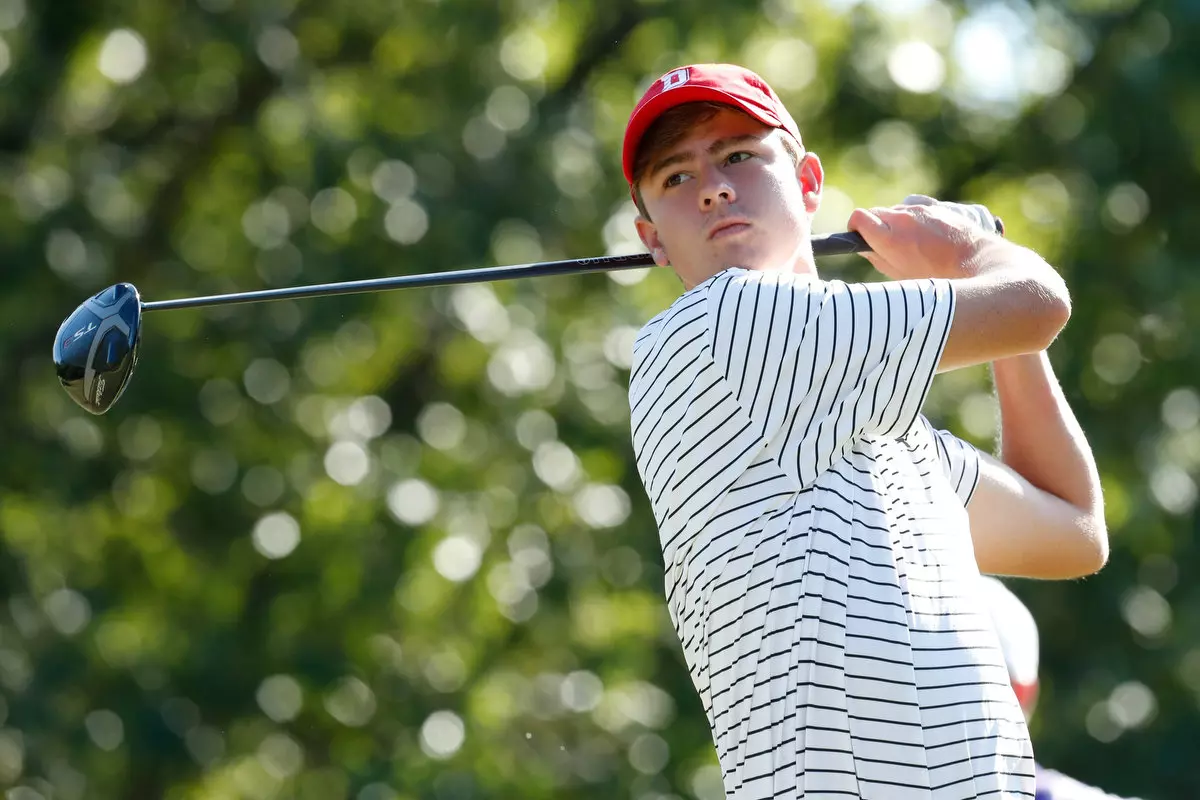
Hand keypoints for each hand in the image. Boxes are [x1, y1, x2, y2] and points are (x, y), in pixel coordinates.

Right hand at [847, 195, 1006, 280]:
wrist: (975, 262)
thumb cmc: (939, 277)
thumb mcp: (901, 275)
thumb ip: (878, 259)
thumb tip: (864, 248)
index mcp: (890, 238)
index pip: (858, 218)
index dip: (856, 228)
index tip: (860, 237)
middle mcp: (903, 219)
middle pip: (875, 212)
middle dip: (876, 226)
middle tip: (885, 245)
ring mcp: (920, 209)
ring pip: (895, 209)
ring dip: (895, 221)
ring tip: (909, 241)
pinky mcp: (935, 205)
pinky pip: (913, 205)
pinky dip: (911, 214)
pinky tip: (920, 228)